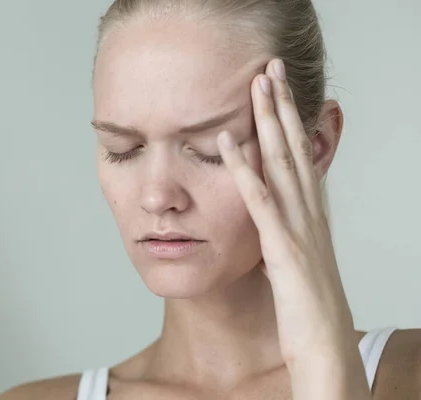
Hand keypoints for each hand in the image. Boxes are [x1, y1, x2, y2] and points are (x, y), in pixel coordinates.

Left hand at [216, 59, 368, 397]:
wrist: (324, 345)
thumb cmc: (308, 307)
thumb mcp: (295, 260)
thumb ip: (282, 235)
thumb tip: (266, 225)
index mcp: (310, 214)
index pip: (299, 157)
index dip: (290, 122)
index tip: (278, 92)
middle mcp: (308, 212)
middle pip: (294, 149)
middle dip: (282, 107)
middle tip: (270, 69)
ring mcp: (297, 227)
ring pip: (282, 164)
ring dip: (268, 123)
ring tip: (257, 86)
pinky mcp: (282, 247)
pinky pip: (258, 201)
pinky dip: (241, 170)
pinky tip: (226, 143)